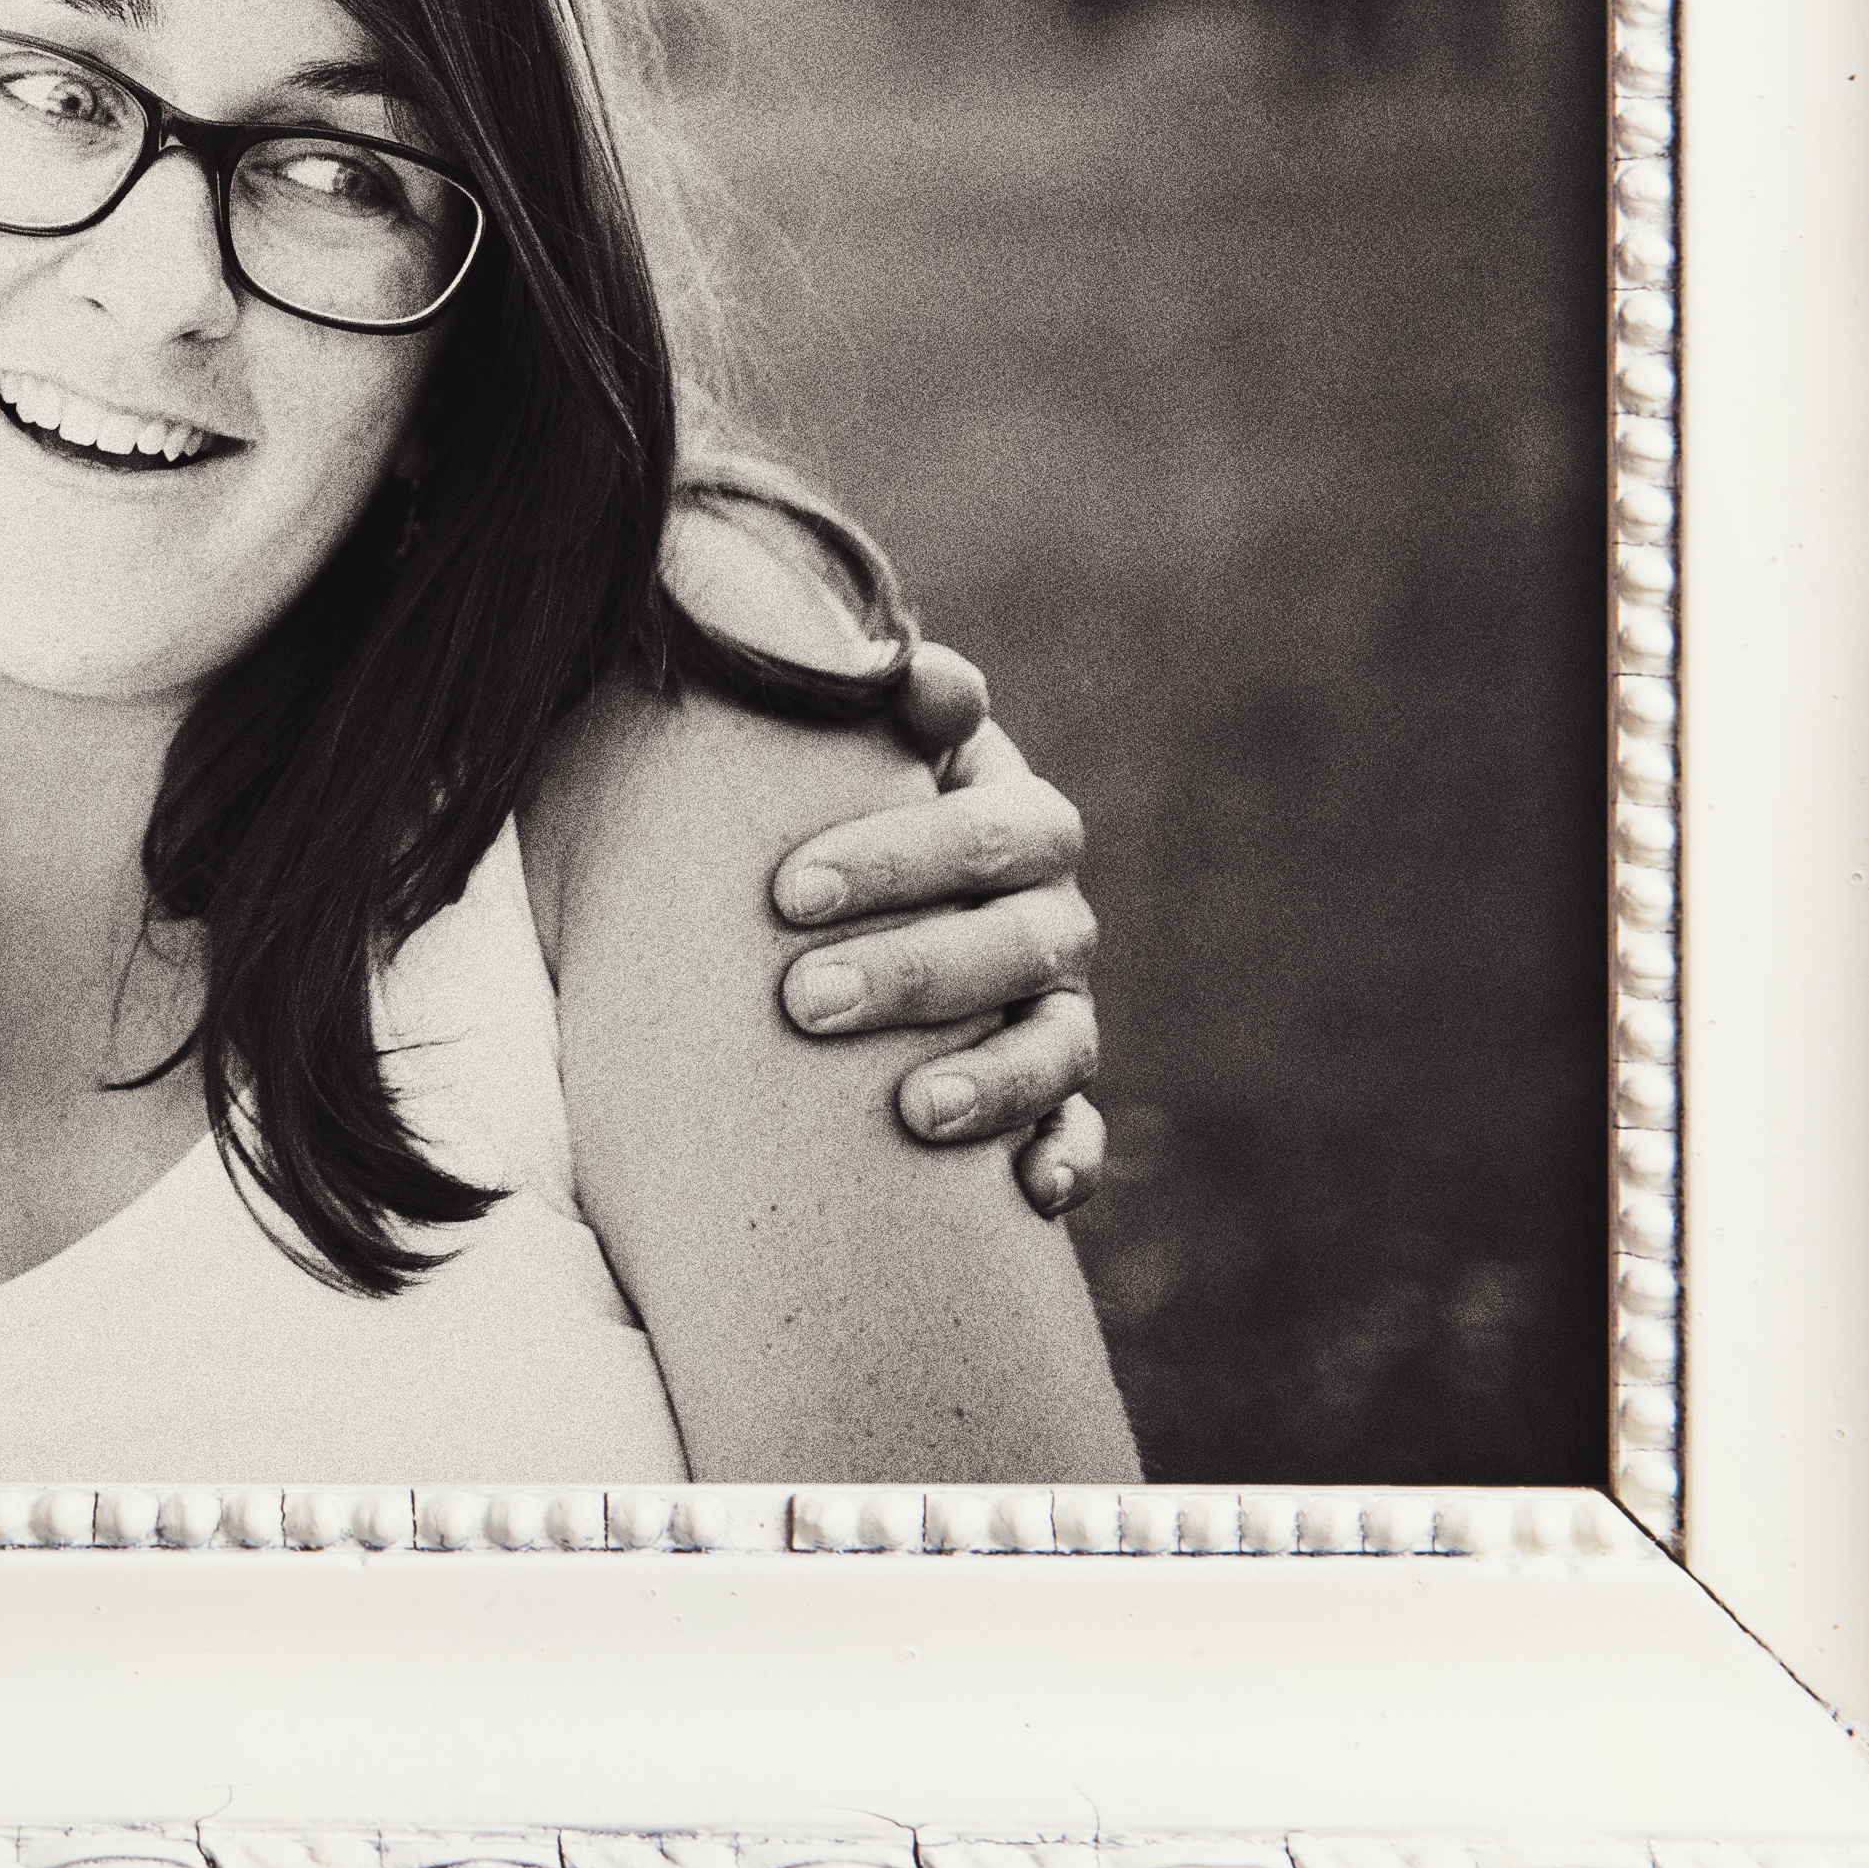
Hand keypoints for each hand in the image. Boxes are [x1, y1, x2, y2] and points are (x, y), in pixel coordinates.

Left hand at [769, 637, 1106, 1217]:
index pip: (997, 827)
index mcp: (1014, 823)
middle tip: (801, 1000)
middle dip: (916, 971)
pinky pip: (1082, 1134)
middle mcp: (1051, 915)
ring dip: (995, 1077)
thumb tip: (912, 672)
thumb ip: (869, 709)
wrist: (840, 912)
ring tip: (912, 1110)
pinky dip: (1067, 1160)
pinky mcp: (1054, 1099)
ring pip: (1060, 1040)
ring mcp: (1059, 1009)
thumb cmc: (830, 826)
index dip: (903, 855)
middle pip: (1023, 938)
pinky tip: (1032, 1195)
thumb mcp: (846, 759)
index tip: (786, 892)